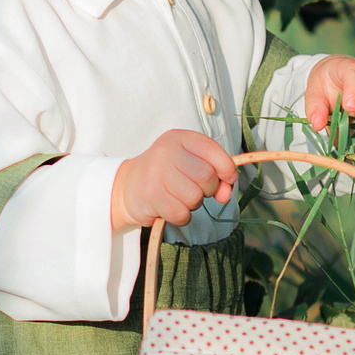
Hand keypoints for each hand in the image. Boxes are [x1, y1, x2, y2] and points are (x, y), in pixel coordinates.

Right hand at [111, 130, 238, 231]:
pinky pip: (182, 214)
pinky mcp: (151, 196)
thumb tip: (225, 194)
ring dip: (192, 204)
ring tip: (178, 197)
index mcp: (180, 138)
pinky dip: (181, 216)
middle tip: (193, 190)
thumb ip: (215, 174)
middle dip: (207, 190)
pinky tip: (170, 208)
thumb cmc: (165, 175)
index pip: (215, 152)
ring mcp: (157, 173)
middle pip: (207, 177)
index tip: (225, 180)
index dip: (227, 170)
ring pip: (195, 197)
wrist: (127, 187)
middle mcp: (167, 151)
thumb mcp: (189, 163)